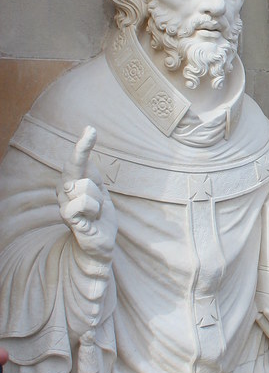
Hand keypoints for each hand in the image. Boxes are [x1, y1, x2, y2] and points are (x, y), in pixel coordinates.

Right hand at [58, 127, 116, 264]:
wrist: (100, 242)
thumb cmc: (100, 215)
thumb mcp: (100, 191)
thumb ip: (92, 176)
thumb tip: (88, 165)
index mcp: (73, 181)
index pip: (77, 159)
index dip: (84, 144)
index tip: (91, 129)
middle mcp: (63, 188)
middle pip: (77, 167)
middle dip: (91, 170)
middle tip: (96, 189)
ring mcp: (63, 202)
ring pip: (85, 186)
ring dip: (98, 200)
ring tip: (95, 213)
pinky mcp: (67, 216)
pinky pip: (83, 202)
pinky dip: (93, 210)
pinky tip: (91, 219)